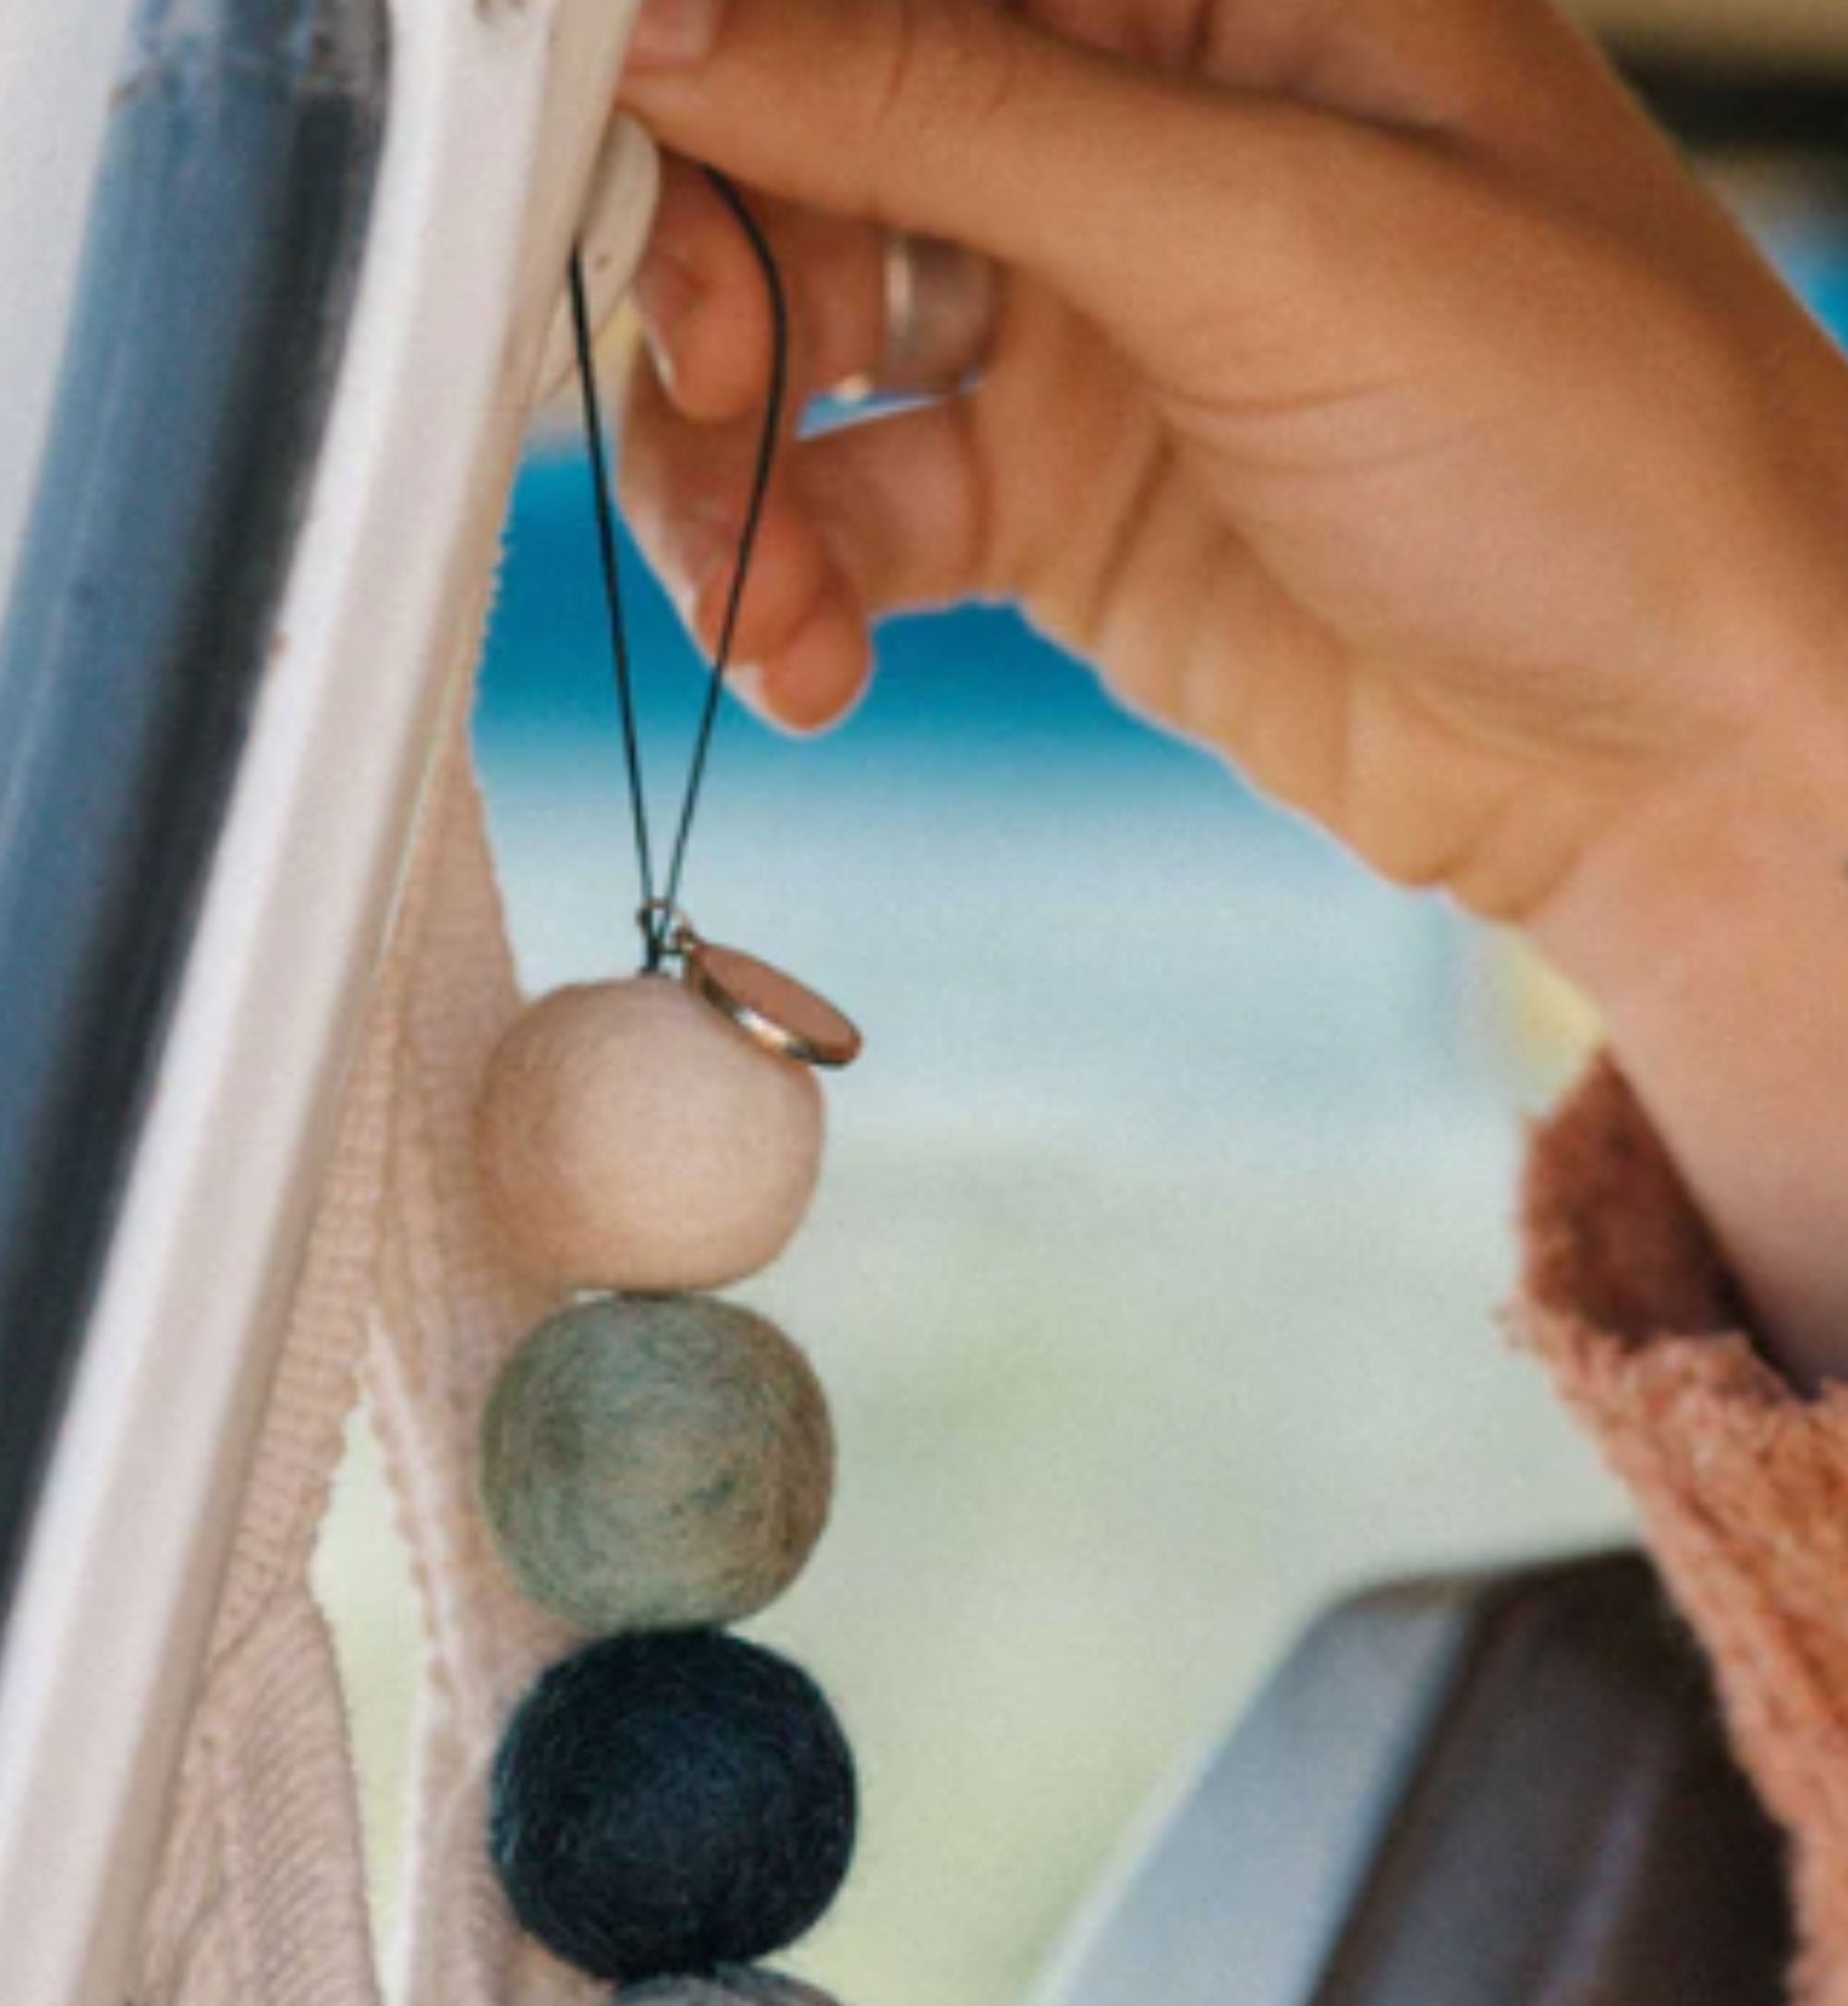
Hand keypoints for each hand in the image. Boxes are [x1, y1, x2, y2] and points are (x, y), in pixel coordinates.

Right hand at [620, 0, 1847, 1380]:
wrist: (1680, 751)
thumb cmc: (1596, 441)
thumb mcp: (1268, 237)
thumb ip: (957, 120)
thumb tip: (680, 35)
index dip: (719, 40)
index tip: (595, 128)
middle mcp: (1120, 127)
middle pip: (800, 140)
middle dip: (712, 266)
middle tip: (701, 374)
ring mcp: (1077, 323)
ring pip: (796, 348)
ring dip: (732, 474)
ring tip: (763, 602)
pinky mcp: (1053, 506)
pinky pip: (854, 521)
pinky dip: (802, 594)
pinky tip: (813, 665)